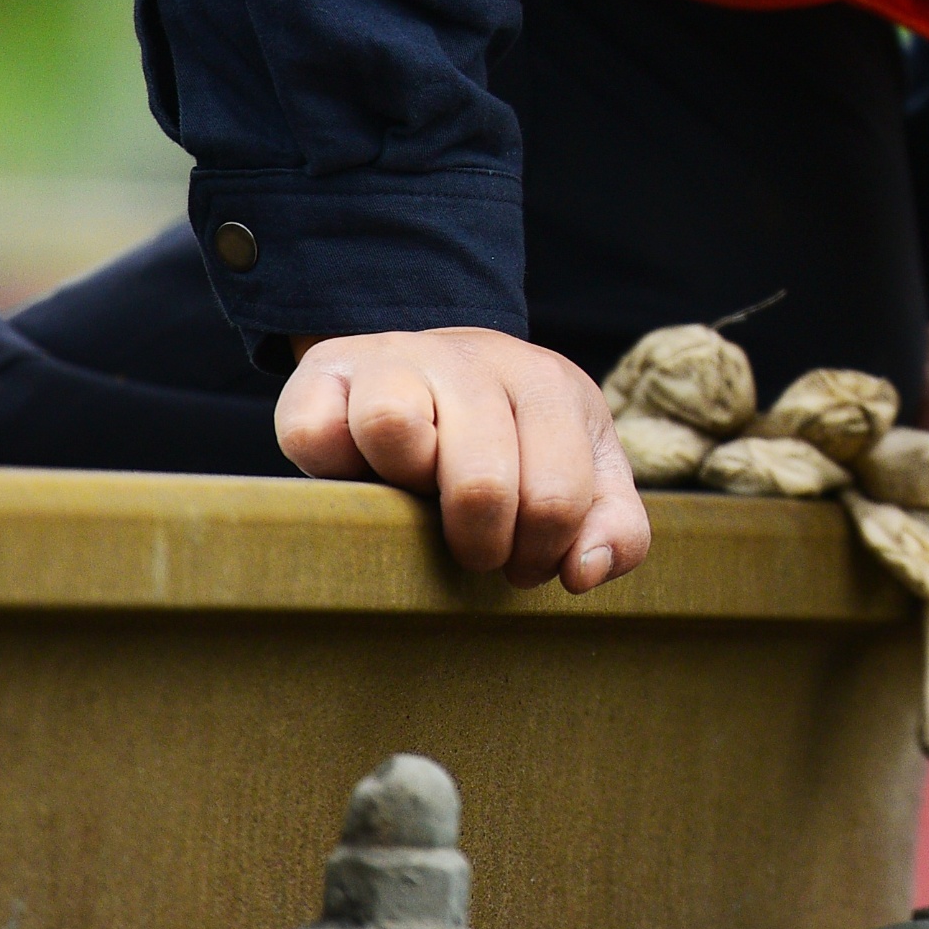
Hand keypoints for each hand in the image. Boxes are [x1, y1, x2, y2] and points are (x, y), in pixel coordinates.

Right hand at [276, 326, 651, 593]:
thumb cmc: (514, 441)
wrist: (428, 372)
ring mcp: (392, 358)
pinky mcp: (322, 374)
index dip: (542, 551)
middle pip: (481, 480)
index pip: (558, 496)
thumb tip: (584, 571)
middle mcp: (470, 358)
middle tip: (479, 552)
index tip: (526, 557)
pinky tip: (358, 472)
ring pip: (392, 425)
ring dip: (404, 490)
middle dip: (482, 542)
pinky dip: (329, 464)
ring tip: (417, 497)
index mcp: (545, 384)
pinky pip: (313, 428)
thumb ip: (615, 527)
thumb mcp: (584, 473)